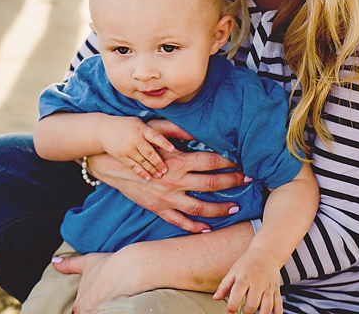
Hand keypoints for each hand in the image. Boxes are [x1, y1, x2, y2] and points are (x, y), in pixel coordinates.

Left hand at [51, 248, 147, 313]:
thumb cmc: (108, 265)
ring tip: (110, 303)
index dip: (87, 307)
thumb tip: (55, 262)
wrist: (128, 268)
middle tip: (102, 301)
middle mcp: (88, 312)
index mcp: (79, 304)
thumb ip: (69, 265)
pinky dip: (112, 312)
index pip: (78, 312)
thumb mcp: (86, 262)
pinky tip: (116, 306)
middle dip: (94, 309)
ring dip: (102, 310)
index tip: (94, 301)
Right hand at [91, 119, 246, 231]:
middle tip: (248, 180)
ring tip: (235, 207)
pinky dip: (195, 227)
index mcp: (177, 161)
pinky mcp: (158, 208)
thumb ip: (178, 132)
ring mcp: (167, 198)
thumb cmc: (135, 144)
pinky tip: (208, 228)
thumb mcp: (155, 132)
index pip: (210, 161)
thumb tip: (198, 130)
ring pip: (200, 208)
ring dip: (220, 209)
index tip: (240, 162)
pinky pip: (180, 222)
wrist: (110, 164)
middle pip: (211, 184)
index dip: (228, 161)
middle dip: (232, 182)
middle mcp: (175, 181)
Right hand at [100, 116, 174, 179]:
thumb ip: (162, 129)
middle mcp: (134, 138)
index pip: (154, 135)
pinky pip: (133, 166)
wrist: (103, 130)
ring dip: (152, 169)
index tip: (172, 149)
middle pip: (149, 152)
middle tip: (167, 170)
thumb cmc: (129, 126)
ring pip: (142, 161)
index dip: (163, 142)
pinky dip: (141, 173)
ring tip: (160, 175)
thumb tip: (187, 134)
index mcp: (141, 128)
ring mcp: (126, 148)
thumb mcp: (143, 123)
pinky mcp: (121, 157)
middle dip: (159, 162)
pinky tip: (148, 177)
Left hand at [213, 248, 282, 313]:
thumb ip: (224, 286)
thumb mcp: (233, 271)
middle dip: (246, 312)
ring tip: (254, 313)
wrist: (266, 253)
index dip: (232, 306)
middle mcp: (257, 283)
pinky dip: (277, 313)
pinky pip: (279, 305)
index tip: (229, 312)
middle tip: (243, 312)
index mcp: (244, 278)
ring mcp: (268, 287)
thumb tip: (216, 298)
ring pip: (267, 307)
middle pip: (253, 304)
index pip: (237, 294)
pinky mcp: (277, 290)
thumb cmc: (248, 263)